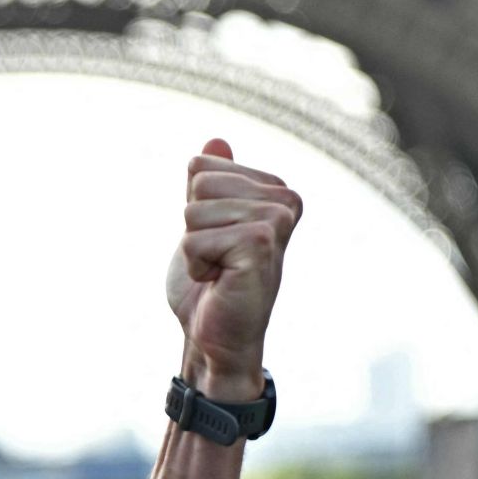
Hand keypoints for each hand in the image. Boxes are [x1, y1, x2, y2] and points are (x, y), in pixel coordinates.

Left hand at [165, 138, 302, 398]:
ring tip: (219, 271)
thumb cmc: (209, 285)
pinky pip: (194, 239)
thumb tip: (215, 141)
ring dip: (194, 249)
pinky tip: (220, 281)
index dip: (194, 210)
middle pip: (199, 183)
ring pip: (194, 211)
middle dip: (192, 228)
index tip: (216, 241)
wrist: (214, 337)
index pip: (201, 166)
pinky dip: (195, 265)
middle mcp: (285, 199)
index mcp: (274, 190)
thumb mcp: (203, 224)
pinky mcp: (261, 244)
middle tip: (217, 259)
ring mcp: (276, 220)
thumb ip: (210, 185)